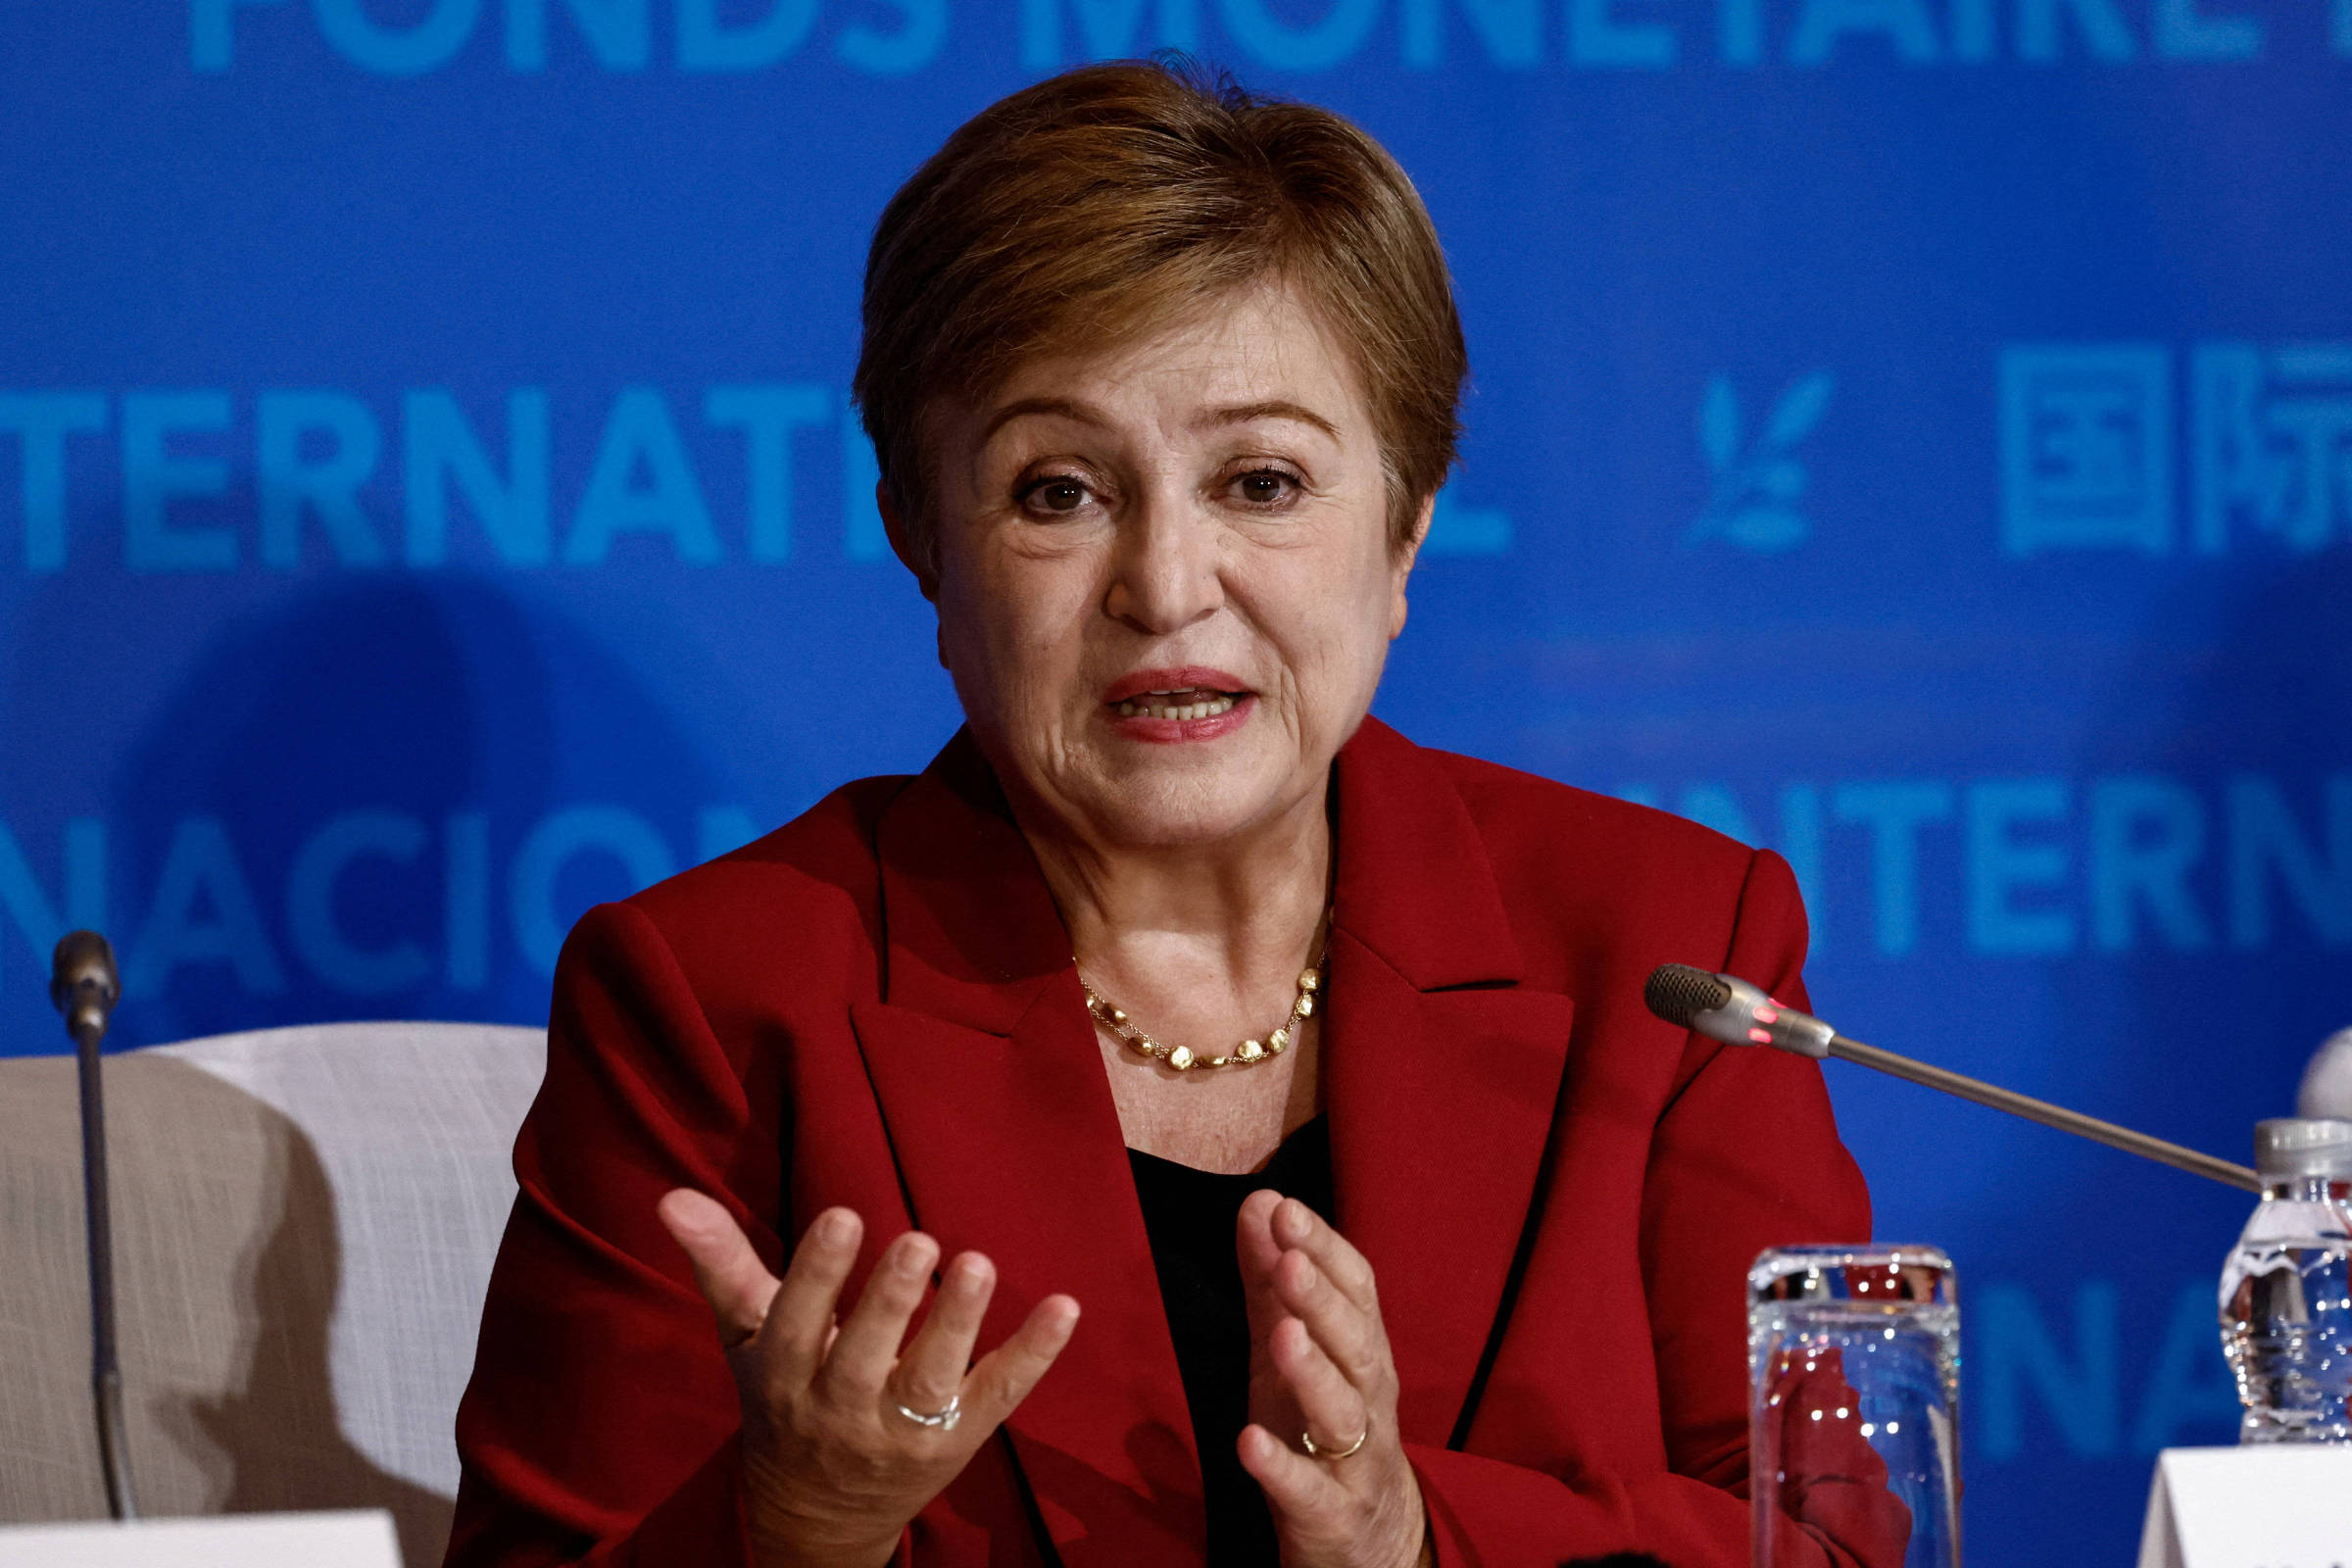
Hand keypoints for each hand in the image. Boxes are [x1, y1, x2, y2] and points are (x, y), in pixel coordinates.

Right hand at [658, 1193, 1079, 1567]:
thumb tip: (673, 1197)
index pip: (796, 1325)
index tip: (844, 1215)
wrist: (814, 1516)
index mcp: (783, 1377)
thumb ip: (720, 1265)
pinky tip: (1064, 1305)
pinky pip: (997, 1398)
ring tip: (975, 1264)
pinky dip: (1033, 1356)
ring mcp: (901, 1433)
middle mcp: (839, 1411)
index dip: (819, 1274)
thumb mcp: (747, 1336)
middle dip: (890, 1301)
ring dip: (957, 1325)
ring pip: (930, 1381)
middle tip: (918, 1239)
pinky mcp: (957, 1442)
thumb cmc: (782, 1398)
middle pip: (864, 1357)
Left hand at [1235, 1192, 1432, 1567]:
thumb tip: (1259, 1202)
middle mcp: (1369, 1395)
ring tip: (1283, 1335)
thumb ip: (1272, 1281)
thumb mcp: (1291, 1347)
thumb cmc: (1321, 1424)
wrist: (1370, 1536)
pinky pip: (1309, 1489)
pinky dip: (1281, 1466)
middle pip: (1355, 1342)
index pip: (1356, 1289)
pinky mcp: (1331, 1512)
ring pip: (1342, 1410)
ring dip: (1313, 1371)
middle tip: (1291, 1257)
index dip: (1324, 1247)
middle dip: (1323, 1298)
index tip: (1285, 1207)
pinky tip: (1249, 1442)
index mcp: (1361, 1348)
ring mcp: (1354, 1456)